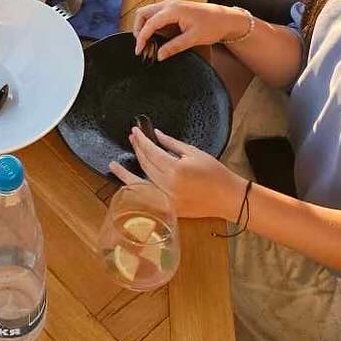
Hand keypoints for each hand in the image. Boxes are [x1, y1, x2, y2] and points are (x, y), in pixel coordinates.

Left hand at [112, 127, 244, 220]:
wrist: (227, 197)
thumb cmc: (215, 172)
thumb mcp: (194, 152)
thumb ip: (172, 144)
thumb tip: (155, 135)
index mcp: (175, 170)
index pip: (151, 152)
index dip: (141, 140)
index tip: (134, 131)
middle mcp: (167, 186)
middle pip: (145, 165)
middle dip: (137, 150)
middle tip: (131, 139)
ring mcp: (166, 200)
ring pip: (141, 183)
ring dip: (127, 172)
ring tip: (113, 165)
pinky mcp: (168, 209)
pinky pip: (147, 197)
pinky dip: (136, 189)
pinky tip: (127, 183)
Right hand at [132, 0, 244, 59]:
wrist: (225, 18)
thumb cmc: (212, 25)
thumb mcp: (193, 39)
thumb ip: (174, 47)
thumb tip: (159, 55)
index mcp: (173, 10)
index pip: (150, 23)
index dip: (142, 37)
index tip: (139, 50)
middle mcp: (169, 4)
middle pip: (143, 13)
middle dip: (138, 29)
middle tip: (141, 46)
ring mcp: (170, 5)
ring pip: (148, 13)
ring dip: (144, 26)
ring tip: (147, 43)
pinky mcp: (173, 8)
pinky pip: (156, 14)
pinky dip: (151, 24)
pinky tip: (155, 37)